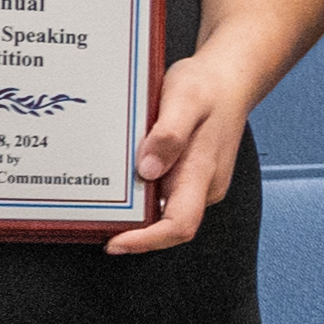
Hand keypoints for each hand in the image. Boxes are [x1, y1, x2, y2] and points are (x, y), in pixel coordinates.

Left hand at [112, 45, 264, 251]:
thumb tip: (148, 169)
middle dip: (133, 231)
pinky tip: (122, 182)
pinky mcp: (191, 177)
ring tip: (102, 200)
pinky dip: (142, 196)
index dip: (148, 240)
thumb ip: (169, 134)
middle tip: (94, 219)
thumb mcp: (186, 99)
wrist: (229, 80)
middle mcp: (204, 186)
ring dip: (135, 213)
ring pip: (165, 212)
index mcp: (203, 172)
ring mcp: (199, 184)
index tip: (116, 242)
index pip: (179, 224)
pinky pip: (164, 196)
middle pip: (168, 226)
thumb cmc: (208, 87)